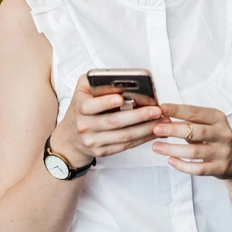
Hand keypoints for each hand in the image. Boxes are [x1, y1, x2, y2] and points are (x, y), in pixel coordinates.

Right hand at [51, 74, 166, 166]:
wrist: (70, 138)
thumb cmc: (82, 108)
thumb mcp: (82, 90)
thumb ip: (96, 80)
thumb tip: (118, 80)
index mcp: (80, 108)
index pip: (91, 106)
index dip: (106, 102)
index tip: (121, 98)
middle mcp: (85, 126)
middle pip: (114, 122)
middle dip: (138, 116)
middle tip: (156, 110)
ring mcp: (94, 141)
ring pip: (123, 136)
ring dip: (145, 128)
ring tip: (161, 120)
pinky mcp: (103, 152)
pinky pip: (126, 146)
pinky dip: (142, 138)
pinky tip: (154, 131)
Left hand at [151, 103, 231, 182]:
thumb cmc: (217, 138)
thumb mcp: (209, 124)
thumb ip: (190, 122)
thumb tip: (164, 119)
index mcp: (218, 118)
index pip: (195, 112)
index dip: (177, 110)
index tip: (161, 108)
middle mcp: (222, 133)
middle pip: (195, 131)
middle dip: (173, 129)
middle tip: (155, 129)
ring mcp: (223, 152)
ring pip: (195, 151)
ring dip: (173, 149)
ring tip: (156, 147)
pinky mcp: (220, 168)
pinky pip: (199, 169)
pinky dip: (183, 165)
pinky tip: (170, 161)